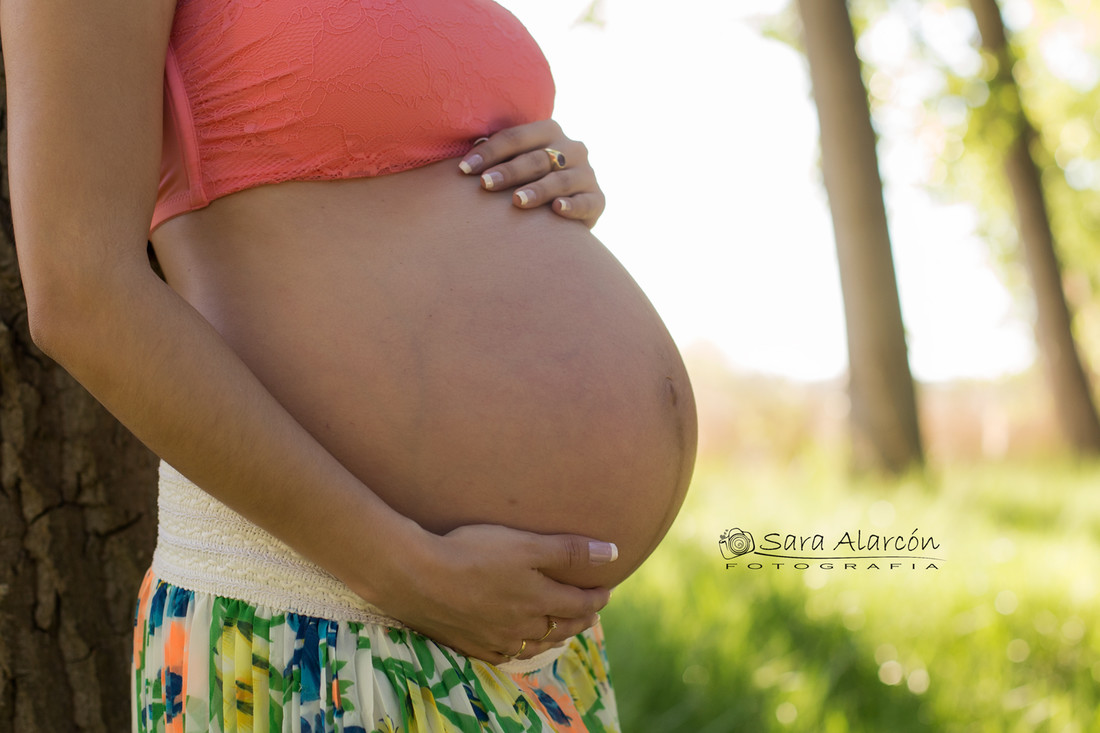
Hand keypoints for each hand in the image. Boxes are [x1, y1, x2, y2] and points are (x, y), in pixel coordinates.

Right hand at [379, 523, 617, 664]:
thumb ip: (569, 550)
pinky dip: (522, 649)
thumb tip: (612, 554)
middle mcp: (522, 627)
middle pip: (562, 627)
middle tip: (592, 613)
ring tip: (563, 632)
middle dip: (581, 619)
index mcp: (539, 600)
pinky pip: (506, 655)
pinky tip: (519, 646)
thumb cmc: (472, 553)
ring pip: (536, 645)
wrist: (417, 577)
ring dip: (555, 637)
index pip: (580, 603)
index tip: (606, 591)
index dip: (597, 597)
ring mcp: (496, 640)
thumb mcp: (526, 544)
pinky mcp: (471, 645)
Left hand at [458, 119, 606, 228]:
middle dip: (509, 171)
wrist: (565, 211)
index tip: (464, 169)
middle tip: (485, 185)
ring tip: (517, 201)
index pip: (516, 137)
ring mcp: (587, 174)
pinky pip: (587, 202)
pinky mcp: (598, 199)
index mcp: (549, 131)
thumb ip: (497, 156)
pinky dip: (573, 205)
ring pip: (561, 179)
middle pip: (537, 157)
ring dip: (538, 190)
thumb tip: (465, 155)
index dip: (489, 152)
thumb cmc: (528, 182)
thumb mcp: (515, 164)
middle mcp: (572, 148)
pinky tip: (557, 209)